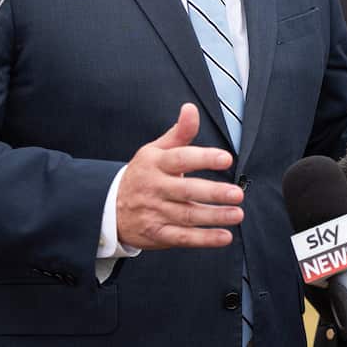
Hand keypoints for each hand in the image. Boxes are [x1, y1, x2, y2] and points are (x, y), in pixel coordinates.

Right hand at [116, 103, 244, 249]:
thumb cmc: (142, 174)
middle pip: (186, 191)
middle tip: (237, 193)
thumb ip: (179, 132)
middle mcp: (155, 188)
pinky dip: (204, 239)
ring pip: (187, 216)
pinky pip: (182, 237)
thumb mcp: (155, 150)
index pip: (181, 159)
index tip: (226, 158)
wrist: (109, 207)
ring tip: (237, 214)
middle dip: (213, 193)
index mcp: (156, 163)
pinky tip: (224, 236)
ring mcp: (154, 212)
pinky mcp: (156, 233)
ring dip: (214, 217)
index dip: (204, 158)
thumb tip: (191, 108)